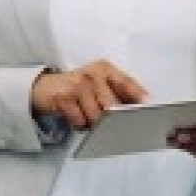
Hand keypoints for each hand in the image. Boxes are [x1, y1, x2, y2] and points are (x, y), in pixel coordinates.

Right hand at [30, 60, 148, 129]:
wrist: (46, 87)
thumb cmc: (80, 88)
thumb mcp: (99, 84)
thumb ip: (118, 93)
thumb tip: (141, 108)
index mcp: (105, 68)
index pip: (126, 82)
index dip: (139, 96)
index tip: (150, 107)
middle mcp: (92, 72)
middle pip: (112, 104)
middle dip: (115, 119)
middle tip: (116, 127)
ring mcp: (77, 83)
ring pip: (96, 116)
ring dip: (95, 124)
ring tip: (89, 117)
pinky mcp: (63, 97)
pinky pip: (80, 120)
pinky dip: (80, 124)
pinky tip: (76, 116)